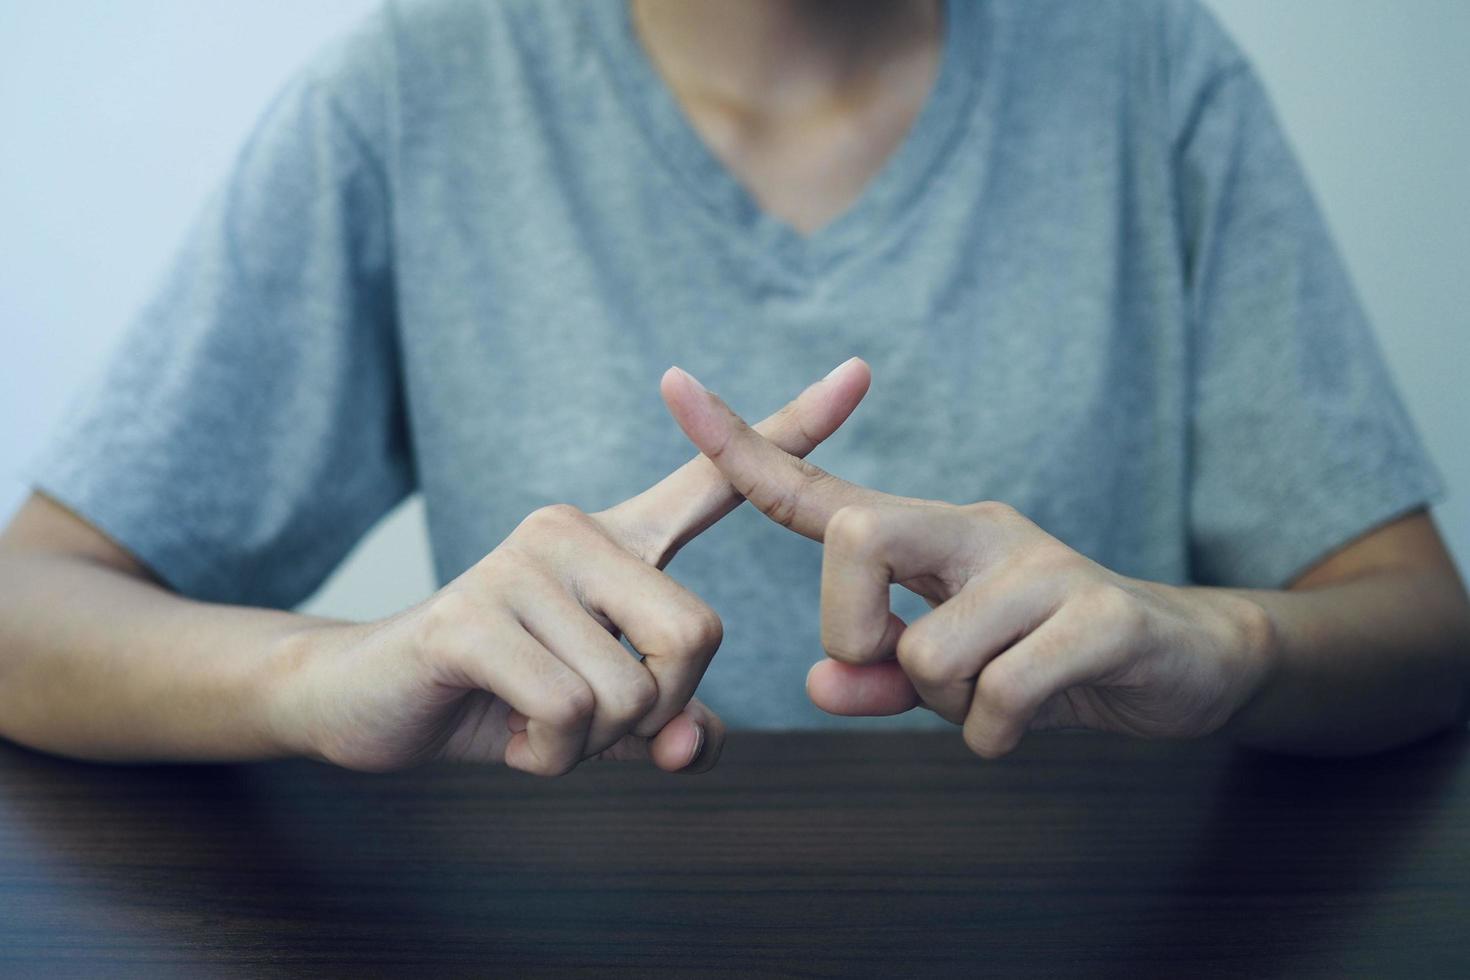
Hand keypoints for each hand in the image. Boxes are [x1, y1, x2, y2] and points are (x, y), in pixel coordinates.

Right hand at [269, 359, 874, 774]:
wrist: (370, 701)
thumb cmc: (496, 696)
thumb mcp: (597, 716)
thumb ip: (664, 726)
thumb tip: (699, 748)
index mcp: (617, 542)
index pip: (715, 481)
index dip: (792, 429)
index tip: (862, 371)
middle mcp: (575, 530)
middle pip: (696, 635)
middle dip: (658, 709)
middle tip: (594, 721)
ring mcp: (522, 563)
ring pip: (630, 689)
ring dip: (592, 744)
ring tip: (537, 724)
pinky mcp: (472, 613)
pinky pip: (569, 712)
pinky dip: (549, 757)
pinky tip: (508, 735)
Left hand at [660, 363, 1274, 757]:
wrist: (1184, 663)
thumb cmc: (1048, 661)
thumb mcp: (949, 676)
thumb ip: (878, 676)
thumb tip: (816, 684)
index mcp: (931, 537)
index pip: (820, 493)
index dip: (742, 446)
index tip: (671, 385)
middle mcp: (977, 531)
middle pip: (855, 540)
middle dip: (852, 627)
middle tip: (894, 667)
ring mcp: (1040, 567)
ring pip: (929, 648)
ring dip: (950, 703)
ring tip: (999, 697)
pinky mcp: (1098, 615)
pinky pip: (1002, 692)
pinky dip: (997, 732)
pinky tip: (1030, 720)